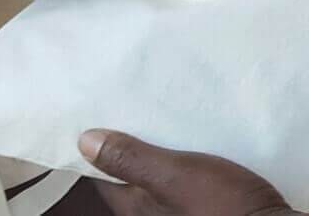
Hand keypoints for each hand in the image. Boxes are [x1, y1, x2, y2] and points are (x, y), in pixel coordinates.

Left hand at [80, 130, 294, 215]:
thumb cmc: (224, 208)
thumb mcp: (175, 176)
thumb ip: (132, 160)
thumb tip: (84, 141)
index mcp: (137, 208)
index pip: (104, 175)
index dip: (100, 147)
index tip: (102, 113)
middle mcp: (154, 213)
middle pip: (132, 174)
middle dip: (134, 142)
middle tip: (140, 104)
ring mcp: (182, 210)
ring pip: (162, 175)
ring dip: (165, 148)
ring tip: (172, 112)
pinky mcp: (210, 205)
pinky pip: (189, 178)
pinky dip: (190, 157)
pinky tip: (203, 137)